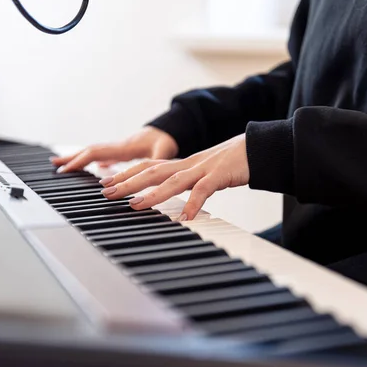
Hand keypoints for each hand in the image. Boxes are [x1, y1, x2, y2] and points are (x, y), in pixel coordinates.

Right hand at [52, 126, 178, 172]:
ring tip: (62, 165)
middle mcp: (117, 146)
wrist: (171, 129)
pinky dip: (93, 160)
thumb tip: (152, 170)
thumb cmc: (166, 141)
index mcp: (122, 147)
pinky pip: (103, 155)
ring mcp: (118, 149)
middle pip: (89, 151)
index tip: (65, 170)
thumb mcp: (163, 151)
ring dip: (78, 158)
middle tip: (54, 166)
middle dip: (71, 158)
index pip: (95, 153)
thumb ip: (158, 160)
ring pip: (94, 152)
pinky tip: (93, 168)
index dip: (79, 161)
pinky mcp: (123, 152)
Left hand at [100, 134, 249, 220]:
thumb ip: (190, 182)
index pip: (148, 166)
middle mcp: (189, 164)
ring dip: (152, 194)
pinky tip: (185, 218)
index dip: (127, 173)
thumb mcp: (205, 173)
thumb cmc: (233, 162)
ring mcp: (204, 168)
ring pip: (173, 180)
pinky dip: (194, 204)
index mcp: (183, 163)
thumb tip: (176, 198)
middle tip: (107, 193)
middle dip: (128, 182)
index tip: (106, 183)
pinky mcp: (221, 174)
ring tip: (135, 205)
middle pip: (152, 171)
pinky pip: (204, 190)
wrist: (259, 148)